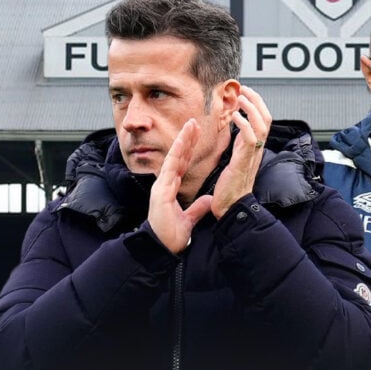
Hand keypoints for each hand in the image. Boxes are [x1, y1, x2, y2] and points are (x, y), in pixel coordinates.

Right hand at [147, 119, 212, 253]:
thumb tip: (209, 200)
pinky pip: (170, 168)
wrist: (161, 247)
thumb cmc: (170, 236)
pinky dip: (177, 154)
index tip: (196, 136)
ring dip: (182, 140)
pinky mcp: (161, 190)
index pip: (181, 164)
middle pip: (178, 156)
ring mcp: (161, 186)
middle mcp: (165, 184)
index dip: (188, 150)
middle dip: (186, 139)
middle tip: (194, 122)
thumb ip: (198, 208)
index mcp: (170, 189)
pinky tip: (182, 142)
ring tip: (191, 125)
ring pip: (174, 158)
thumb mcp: (189, 219)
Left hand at [210, 85, 271, 218]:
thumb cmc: (231, 187)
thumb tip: (238, 130)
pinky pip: (250, 138)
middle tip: (244, 89)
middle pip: (266, 118)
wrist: (232, 206)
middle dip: (257, 101)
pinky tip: (235, 116)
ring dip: (251, 108)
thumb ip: (240, 144)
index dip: (257, 104)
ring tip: (241, 98)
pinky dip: (244, 124)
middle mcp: (257, 149)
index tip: (246, 92)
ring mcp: (253, 155)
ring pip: (262, 125)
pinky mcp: (245, 161)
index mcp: (255, 148)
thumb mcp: (237, 159)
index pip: (263, 120)